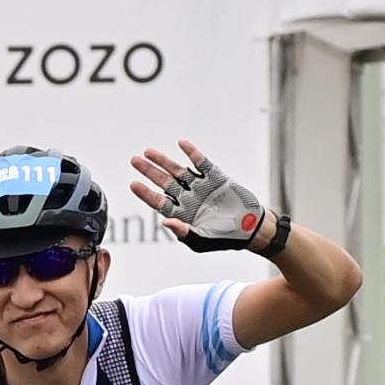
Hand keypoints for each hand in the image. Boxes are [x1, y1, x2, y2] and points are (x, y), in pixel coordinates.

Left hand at [126, 139, 282, 255]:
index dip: (146, 193)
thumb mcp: (201, 240)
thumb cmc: (224, 238)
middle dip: (149, 171)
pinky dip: (192, 153)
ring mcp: (201, 186)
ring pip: (179, 171)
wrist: (251, 228)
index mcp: (182, 214)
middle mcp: (188, 198)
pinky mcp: (216, 177)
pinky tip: (182, 144)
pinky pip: (201, 163)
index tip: (134, 184)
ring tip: (149, 152)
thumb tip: (165, 222)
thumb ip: (183, 232)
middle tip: (134, 160)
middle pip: (164, 182)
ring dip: (164, 161)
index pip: (159, 202)